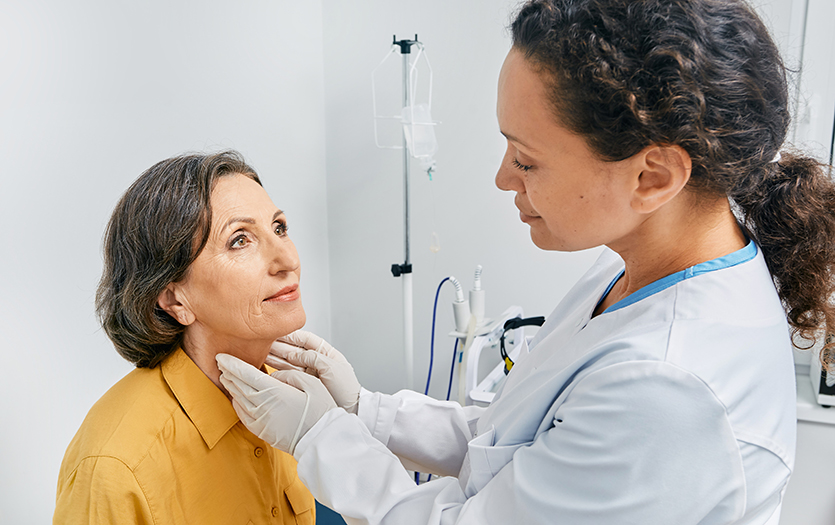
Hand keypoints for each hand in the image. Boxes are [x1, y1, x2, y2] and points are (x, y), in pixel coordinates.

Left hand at [217, 353, 336, 453]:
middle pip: (239, 385)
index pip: (247, 374)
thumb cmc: (321, 412)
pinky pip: (242, 415)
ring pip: (239, 399)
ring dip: (231, 387)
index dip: (232, 364)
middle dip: (229, 373)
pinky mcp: (262, 431)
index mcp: (275, 392)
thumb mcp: (312, 384)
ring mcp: (261, 420)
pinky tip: (235, 398)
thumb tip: (274, 375)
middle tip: (221, 363)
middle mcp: (264, 406)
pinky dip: (236, 404)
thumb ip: (290, 375)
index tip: (222, 356)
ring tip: (226, 377)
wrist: (321, 440)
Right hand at [266, 330, 361, 413]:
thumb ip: (313, 358)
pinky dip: (277, 369)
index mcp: (326, 353)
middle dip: (279, 345)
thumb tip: (293, 355)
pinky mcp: (303, 384)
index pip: (306, 339)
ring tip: (260, 352)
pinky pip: (288, 374)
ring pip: (288, 361)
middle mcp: (316, 362)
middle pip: (294, 350)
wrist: (350, 410)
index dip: (291, 335)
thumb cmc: (346, 389)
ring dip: (274, 356)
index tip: (277, 331)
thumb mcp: (332, 368)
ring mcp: (309, 373)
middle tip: (263, 342)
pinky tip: (267, 366)